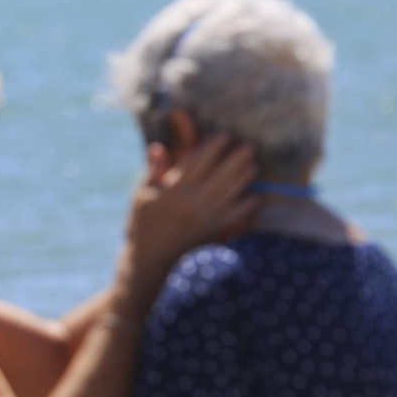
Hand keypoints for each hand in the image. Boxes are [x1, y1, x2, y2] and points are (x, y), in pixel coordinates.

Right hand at [123, 135, 259, 288]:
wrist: (149, 261)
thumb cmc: (142, 225)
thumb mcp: (141, 196)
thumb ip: (152, 171)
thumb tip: (157, 147)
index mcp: (173, 191)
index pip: (197, 162)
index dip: (212, 147)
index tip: (223, 136)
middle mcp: (192, 202)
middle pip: (221, 174)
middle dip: (236, 158)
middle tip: (248, 147)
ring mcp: (206, 217)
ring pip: (232, 191)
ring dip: (244, 177)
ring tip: (253, 165)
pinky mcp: (214, 232)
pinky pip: (237, 215)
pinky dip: (248, 205)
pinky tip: (255, 195)